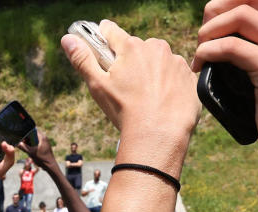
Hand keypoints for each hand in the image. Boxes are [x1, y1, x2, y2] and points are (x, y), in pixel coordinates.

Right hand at [16, 127, 56, 170]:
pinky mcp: (45, 146)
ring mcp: (45, 142)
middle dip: (28, 138)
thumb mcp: (30, 153)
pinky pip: (38, 143)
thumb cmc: (42, 159)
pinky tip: (31, 150)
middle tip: (23, 142)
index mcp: (42, 137)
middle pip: (34, 134)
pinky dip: (33, 145)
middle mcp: (44, 138)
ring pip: (35, 139)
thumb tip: (17, 143)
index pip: (33, 130)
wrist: (50, 166)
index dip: (26, 132)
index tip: (22, 137)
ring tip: (26, 146)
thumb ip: (23, 147)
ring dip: (30, 142)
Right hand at [60, 21, 198, 160]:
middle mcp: (155, 47)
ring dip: (151, 72)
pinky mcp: (189, 76)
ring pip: (158, 61)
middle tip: (125, 87)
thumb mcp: (97, 86)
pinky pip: (175, 74)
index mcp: (130, 47)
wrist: (159, 135)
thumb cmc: (125, 111)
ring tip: (145, 98)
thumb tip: (67, 39)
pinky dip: (169, 84)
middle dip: (130, 61)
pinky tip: (161, 101)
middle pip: (136, 47)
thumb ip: (82, 59)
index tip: (101, 48)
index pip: (110, 31)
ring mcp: (175, 61)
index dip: (102, 38)